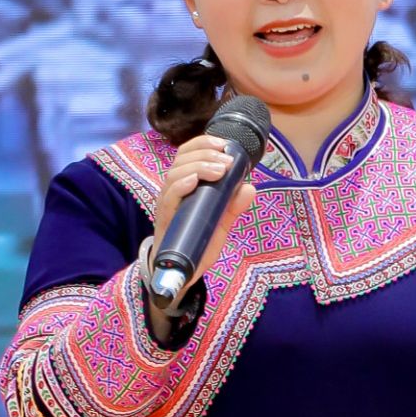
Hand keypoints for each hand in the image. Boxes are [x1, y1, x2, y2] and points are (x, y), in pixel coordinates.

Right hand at [144, 134, 253, 279]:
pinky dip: (181, 185)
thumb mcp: (220, 222)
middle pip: (182, 159)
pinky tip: (194, 180)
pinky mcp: (165, 219)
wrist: (182, 273)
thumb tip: (250, 187)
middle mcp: (173, 190)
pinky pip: (168, 197)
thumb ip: (233, 205)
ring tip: (219, 170)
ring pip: (175, 173)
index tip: (225, 144)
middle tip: (227, 161)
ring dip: (198, 167)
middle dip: (206, 153)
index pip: (187, 154)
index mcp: (184, 184)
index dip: (203, 144)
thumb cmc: (197, 242)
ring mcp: (167, 204)